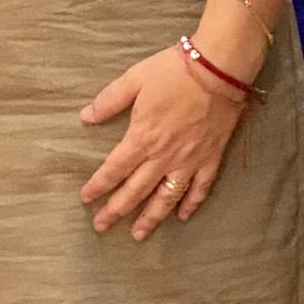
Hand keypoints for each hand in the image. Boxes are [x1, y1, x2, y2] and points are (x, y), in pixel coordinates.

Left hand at [79, 43, 249, 241]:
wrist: (218, 69)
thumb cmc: (174, 71)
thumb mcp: (134, 79)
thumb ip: (109, 100)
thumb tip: (85, 116)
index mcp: (142, 137)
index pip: (115, 169)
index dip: (99, 186)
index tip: (86, 199)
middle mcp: (164, 156)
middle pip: (136, 190)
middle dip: (116, 210)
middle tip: (101, 226)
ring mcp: (189, 160)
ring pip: (166, 198)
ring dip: (151, 218)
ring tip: (138, 234)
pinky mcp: (210, 158)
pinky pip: (200, 188)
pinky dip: (190, 204)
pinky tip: (181, 216)